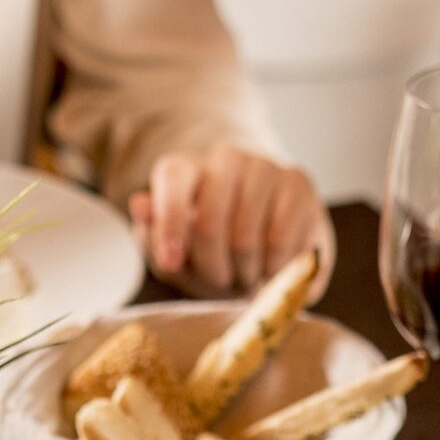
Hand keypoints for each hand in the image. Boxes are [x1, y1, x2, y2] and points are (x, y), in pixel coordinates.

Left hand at [131, 144, 333, 296]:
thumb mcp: (175, 256)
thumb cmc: (212, 250)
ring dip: (244, 273)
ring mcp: (264, 165)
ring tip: (246, 274)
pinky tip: (272, 267)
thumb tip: (140, 204)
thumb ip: (152, 237)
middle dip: (212, 269)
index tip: (171, 262)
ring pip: (245, 237)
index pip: (172, 182)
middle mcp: (224, 158)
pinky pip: (281, 240)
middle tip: (220, 282)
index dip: (170, 224)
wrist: (268, 240)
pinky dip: (274, 268)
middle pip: (208, 223)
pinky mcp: (298, 182)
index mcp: (183, 170)